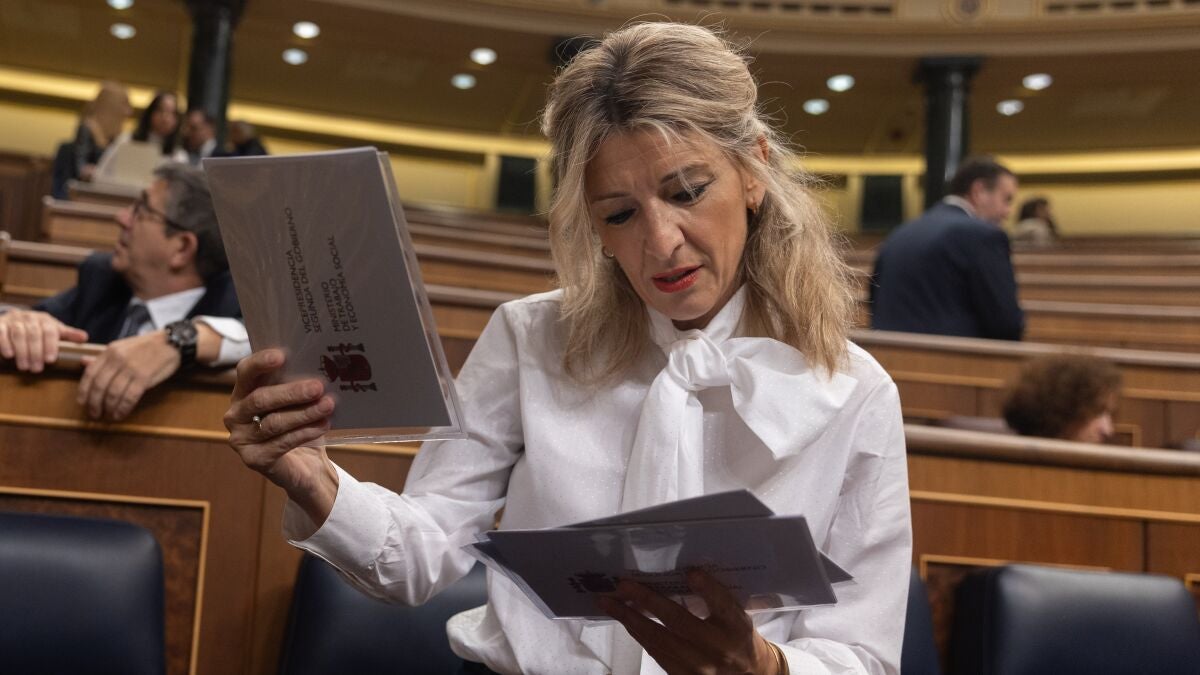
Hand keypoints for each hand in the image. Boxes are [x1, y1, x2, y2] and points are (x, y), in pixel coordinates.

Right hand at [0, 309, 87, 371]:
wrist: (15, 320)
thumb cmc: (38, 330)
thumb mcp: (54, 331)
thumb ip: (68, 335)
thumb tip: (85, 338)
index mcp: (45, 319)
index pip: (50, 330)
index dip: (51, 345)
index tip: (50, 360)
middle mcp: (29, 317)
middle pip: (34, 334)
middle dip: (36, 352)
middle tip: (37, 369)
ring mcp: (13, 320)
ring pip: (18, 333)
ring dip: (22, 351)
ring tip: (24, 367)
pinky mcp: (0, 324)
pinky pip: (1, 332)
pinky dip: (5, 343)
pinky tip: (9, 355)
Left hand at [77, 330, 179, 419]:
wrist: (172, 343)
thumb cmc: (147, 347)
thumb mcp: (122, 347)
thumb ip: (103, 357)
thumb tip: (84, 363)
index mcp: (110, 351)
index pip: (90, 373)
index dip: (84, 390)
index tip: (82, 402)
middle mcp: (118, 359)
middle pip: (99, 385)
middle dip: (94, 403)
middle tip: (94, 413)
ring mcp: (131, 367)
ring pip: (113, 393)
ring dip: (109, 408)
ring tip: (109, 415)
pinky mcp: (144, 377)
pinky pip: (129, 396)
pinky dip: (123, 408)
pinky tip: (121, 414)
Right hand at [225, 349, 337, 525]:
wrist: (305, 466)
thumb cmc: (299, 425)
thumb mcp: (298, 402)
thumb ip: (299, 384)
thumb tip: (322, 367)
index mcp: (243, 393)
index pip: (245, 372)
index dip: (260, 363)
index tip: (282, 356)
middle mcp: (235, 415)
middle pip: (260, 399)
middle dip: (291, 392)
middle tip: (318, 386)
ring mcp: (241, 439)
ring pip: (273, 422)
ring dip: (304, 413)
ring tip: (328, 405)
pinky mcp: (253, 459)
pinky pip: (281, 443)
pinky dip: (305, 432)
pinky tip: (323, 424)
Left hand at [599, 569, 781, 674]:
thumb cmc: (737, 636)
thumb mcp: (736, 614)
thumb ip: (716, 597)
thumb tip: (683, 572)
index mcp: (736, 626)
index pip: (723, 605)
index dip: (708, 589)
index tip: (693, 573)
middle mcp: (719, 648)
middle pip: (680, 622)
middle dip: (648, 601)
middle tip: (624, 585)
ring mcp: (700, 667)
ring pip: (660, 640)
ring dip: (631, 619)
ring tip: (610, 603)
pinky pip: (657, 653)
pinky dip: (639, 634)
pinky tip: (626, 621)